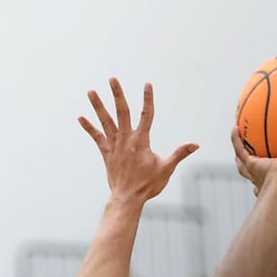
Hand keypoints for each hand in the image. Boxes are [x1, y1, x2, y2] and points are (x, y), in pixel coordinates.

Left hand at [79, 79, 197, 203]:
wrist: (128, 198)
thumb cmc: (148, 185)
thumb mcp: (166, 168)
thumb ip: (179, 153)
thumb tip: (195, 144)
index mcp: (141, 141)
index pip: (147, 115)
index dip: (148, 99)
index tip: (147, 84)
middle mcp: (126, 139)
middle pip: (121, 111)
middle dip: (117, 94)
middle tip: (112, 78)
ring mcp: (114, 145)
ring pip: (105, 121)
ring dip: (98, 105)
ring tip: (90, 91)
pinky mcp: (106, 153)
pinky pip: (96, 137)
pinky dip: (89, 127)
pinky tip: (80, 117)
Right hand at [230, 127, 276, 205]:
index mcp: (274, 187)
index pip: (268, 185)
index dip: (267, 183)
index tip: (272, 175)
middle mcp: (262, 179)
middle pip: (253, 171)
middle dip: (251, 165)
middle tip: (253, 156)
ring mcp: (255, 170)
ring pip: (243, 159)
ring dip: (240, 148)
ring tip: (239, 135)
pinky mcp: (251, 163)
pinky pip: (240, 148)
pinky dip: (236, 139)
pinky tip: (234, 126)